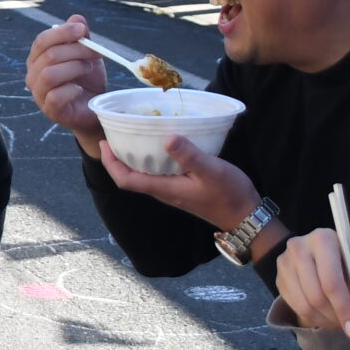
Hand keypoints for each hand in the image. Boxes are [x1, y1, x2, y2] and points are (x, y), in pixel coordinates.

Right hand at [27, 17, 110, 144]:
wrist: (95, 108)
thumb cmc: (87, 80)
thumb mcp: (87, 54)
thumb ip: (80, 37)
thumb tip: (77, 18)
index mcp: (38, 58)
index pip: (42, 40)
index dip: (62, 32)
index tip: (82, 30)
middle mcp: (33, 75)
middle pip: (49, 55)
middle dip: (76, 50)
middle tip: (96, 52)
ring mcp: (39, 94)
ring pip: (49, 74)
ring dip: (75, 68)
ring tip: (88, 69)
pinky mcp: (49, 110)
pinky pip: (55, 96)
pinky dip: (72, 90)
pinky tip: (80, 90)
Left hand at [99, 134, 263, 233]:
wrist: (245, 215)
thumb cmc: (229, 194)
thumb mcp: (211, 171)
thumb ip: (190, 155)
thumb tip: (166, 138)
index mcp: (164, 188)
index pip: (126, 180)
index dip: (111, 164)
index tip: (104, 143)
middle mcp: (163, 191)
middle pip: (130, 177)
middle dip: (117, 158)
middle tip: (114, 134)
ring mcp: (173, 190)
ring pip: (143, 175)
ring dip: (133, 158)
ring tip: (132, 136)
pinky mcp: (182, 187)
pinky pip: (158, 173)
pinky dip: (151, 159)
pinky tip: (160, 145)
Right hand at [276, 228, 349, 338]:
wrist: (331, 258)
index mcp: (324, 238)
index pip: (331, 280)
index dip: (344, 307)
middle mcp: (299, 247)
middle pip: (316, 295)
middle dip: (335, 317)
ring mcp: (285, 263)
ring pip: (304, 305)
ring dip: (325, 320)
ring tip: (339, 319)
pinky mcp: (279, 278)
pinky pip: (295, 307)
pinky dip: (313, 318)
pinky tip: (326, 314)